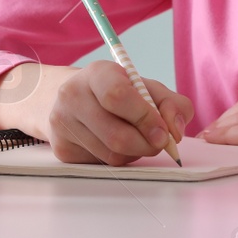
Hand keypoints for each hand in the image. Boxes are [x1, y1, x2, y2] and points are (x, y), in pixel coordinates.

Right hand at [45, 61, 192, 165]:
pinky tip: (115, 143)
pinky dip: (118, 159)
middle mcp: (72, 96)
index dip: (145, 118)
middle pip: (116, 135)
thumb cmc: (118, 92)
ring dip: (134, 153)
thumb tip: (175, 130)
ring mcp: (63, 124)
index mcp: (96, 73)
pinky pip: (101, 164)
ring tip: (135, 137)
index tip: (163, 131)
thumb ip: (172, 104)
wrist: (74, 100)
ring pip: (111, 154)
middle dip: (146, 144)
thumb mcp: (147, 87)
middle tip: (158, 142)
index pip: (117, 97)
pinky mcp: (62, 149)